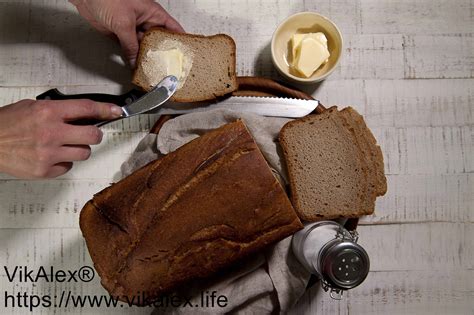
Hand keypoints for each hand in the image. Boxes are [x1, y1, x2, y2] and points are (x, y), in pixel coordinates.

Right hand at [0, 99, 122, 178]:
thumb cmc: (5, 124)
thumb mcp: (31, 107)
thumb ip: (57, 110)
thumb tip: (81, 114)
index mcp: (48, 112)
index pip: (87, 109)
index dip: (106, 109)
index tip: (117, 111)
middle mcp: (51, 132)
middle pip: (93, 135)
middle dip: (94, 134)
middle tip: (87, 133)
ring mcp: (48, 154)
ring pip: (84, 153)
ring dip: (78, 149)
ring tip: (63, 145)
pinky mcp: (44, 170)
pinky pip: (68, 167)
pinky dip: (63, 163)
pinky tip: (51, 156)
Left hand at [69, 0, 183, 66]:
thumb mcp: (123, 23)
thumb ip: (130, 45)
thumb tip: (135, 60)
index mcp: (152, 13)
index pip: (172, 28)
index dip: (180, 40)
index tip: (184, 54)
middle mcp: (144, 20)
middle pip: (157, 40)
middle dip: (161, 53)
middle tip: (165, 67)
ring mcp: (132, 27)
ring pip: (143, 46)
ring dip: (145, 57)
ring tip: (150, 69)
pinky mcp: (120, 33)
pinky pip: (129, 47)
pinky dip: (132, 56)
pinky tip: (135, 64)